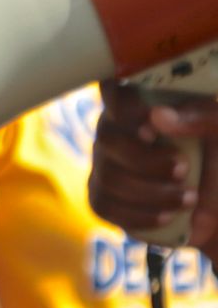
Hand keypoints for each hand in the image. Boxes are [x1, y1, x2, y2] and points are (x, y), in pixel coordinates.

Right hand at [91, 80, 217, 251]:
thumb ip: (203, 116)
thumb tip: (158, 116)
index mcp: (142, 105)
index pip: (114, 92)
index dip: (125, 109)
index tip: (153, 129)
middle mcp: (116, 130)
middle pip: (108, 140)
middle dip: (147, 161)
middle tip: (183, 169)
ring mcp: (105, 164)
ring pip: (109, 177)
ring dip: (154, 193)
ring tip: (189, 198)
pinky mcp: (104, 197)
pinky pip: (104, 206)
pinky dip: (140, 215)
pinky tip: (168, 215)